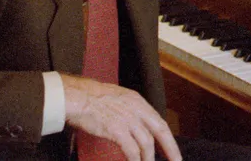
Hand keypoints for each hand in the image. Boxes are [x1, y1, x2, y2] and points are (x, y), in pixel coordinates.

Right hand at [60, 75, 180, 160]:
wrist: (77, 97)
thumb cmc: (92, 99)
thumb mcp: (119, 99)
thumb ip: (130, 112)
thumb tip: (137, 127)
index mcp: (138, 102)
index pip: (159, 122)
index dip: (168, 138)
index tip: (173, 150)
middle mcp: (137, 109)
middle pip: (160, 131)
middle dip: (170, 149)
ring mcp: (128, 120)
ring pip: (146, 144)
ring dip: (148, 158)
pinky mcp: (117, 130)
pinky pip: (131, 150)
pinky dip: (135, 160)